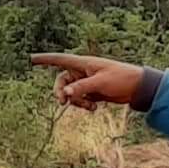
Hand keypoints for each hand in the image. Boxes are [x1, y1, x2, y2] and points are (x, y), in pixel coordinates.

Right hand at [29, 54, 150, 110]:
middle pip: (62, 81)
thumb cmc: (121, 79)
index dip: (45, 59)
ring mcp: (86, 82)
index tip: (31, 59)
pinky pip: (80, 99)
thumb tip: (65, 94)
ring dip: (76, 102)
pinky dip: (83, 105)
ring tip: (90, 107)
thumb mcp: (100, 83)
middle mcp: (82, 71)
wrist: (137, 88)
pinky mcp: (91, 92)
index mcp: (83, 63)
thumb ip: (81, 88)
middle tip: (63, 102)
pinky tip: (94, 109)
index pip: (59, 59)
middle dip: (61, 92)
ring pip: (70, 93)